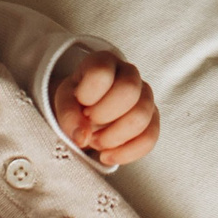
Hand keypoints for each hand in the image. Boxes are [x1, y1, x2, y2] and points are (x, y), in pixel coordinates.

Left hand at [53, 52, 158, 168]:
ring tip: (96, 141)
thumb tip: (82, 137)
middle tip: (89, 124)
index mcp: (105, 61)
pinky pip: (150, 137)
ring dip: (114, 137)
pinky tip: (108, 155)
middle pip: (128, 91)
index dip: (89, 95)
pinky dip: (127, 152)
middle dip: (104, 116)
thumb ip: (68, 115)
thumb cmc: (78, 100)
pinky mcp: (153, 118)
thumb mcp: (65, 102)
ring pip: (141, 116)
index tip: (81, 105)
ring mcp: (145, 95)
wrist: (89, 109)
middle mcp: (130, 73)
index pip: (102, 73)